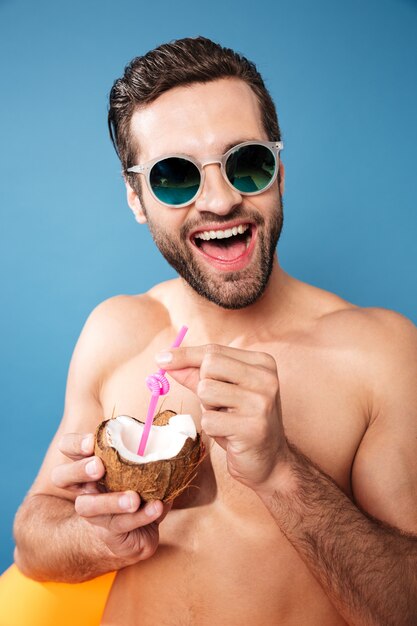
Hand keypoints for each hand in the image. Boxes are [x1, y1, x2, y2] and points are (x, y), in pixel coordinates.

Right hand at [51, 433, 171, 562]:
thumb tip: (172, 434)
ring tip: (133, 499)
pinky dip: (142, 515)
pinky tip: (156, 507)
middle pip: (61, 476)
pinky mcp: (110, 532)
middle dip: (78, 469)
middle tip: (98, 466)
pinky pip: (122, 523)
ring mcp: (94, 513)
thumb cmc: (137, 489)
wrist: (136, 534)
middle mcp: (84, 489)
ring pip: (88, 507)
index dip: (75, 444)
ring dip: (111, 501)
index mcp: (89, 465)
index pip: (68, 448)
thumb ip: (148, 452)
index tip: (91, 442)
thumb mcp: (141, 468)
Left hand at [156, 344, 290, 491]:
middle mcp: (266, 378)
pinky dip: (212, 428)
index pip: (214, 351)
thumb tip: (164, 361)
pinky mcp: (253, 427)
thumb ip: (195, 374)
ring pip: (206, 391)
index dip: (184, 355)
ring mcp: (261, 402)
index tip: (161, 358)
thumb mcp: (221, 393)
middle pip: (209, 365)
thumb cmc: (241, 422)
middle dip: (203, 386)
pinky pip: (209, 419)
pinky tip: (230, 434)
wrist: (269, 461)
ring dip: (207, 409)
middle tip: (219, 404)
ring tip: (227, 419)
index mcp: (261, 363)